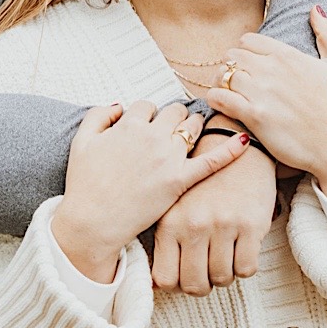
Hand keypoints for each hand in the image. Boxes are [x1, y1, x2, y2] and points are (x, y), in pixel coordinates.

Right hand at [51, 101, 243, 281]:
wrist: (92, 223)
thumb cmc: (84, 185)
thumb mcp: (81, 142)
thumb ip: (98, 116)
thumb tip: (118, 105)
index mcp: (129, 125)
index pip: (147, 106)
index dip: (147, 116)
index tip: (146, 127)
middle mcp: (153, 136)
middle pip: (175, 111)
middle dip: (174, 117)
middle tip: (174, 128)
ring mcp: (169, 157)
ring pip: (193, 127)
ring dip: (194, 126)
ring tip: (194, 131)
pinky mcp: (180, 180)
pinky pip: (211, 160)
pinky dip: (230, 149)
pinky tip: (245, 140)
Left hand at [152, 143, 277, 294]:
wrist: (240, 150)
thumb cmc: (205, 184)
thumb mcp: (176, 208)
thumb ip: (167, 243)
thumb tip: (160, 287)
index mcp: (170, 222)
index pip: (165, 279)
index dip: (177, 285)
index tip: (185, 276)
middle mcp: (194, 225)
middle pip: (194, 284)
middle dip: (203, 285)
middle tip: (208, 273)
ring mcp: (223, 225)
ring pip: (222, 278)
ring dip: (225, 275)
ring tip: (225, 259)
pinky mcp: (251, 225)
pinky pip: (246, 269)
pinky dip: (245, 267)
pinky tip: (242, 251)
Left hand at [207, 6, 326, 205]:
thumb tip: (315, 9)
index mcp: (288, 55)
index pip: (248, 40)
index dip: (246, 52)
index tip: (249, 65)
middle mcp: (271, 69)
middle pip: (231, 56)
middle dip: (231, 67)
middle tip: (236, 81)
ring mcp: (261, 92)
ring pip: (222, 75)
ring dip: (220, 84)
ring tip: (227, 94)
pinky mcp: (254, 116)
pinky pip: (219, 98)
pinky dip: (215, 100)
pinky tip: (223, 106)